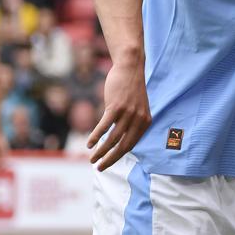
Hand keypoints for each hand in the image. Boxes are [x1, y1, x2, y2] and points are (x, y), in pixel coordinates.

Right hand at [88, 52, 151, 170]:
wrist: (130, 66)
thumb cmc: (130, 88)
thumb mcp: (137, 107)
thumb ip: (131, 122)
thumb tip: (118, 139)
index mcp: (145, 122)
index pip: (132, 145)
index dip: (118, 156)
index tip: (108, 163)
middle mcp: (138, 120)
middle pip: (123, 146)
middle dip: (110, 160)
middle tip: (100, 168)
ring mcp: (128, 114)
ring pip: (112, 139)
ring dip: (101, 152)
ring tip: (92, 159)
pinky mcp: (116, 107)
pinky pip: (104, 126)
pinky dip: (96, 137)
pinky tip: (89, 144)